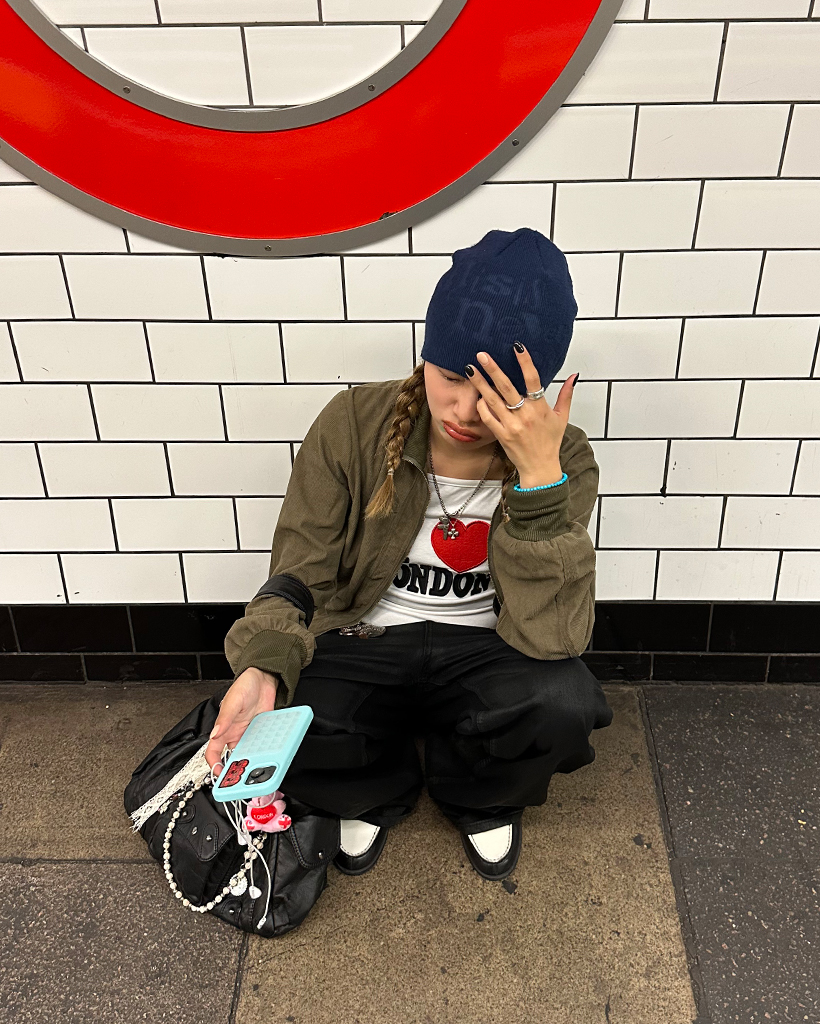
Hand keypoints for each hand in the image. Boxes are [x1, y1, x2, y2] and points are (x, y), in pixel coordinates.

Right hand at [205, 667, 278, 772]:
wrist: (264, 677)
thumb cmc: (244, 685)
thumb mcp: (234, 701)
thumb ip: (225, 718)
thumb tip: (215, 733)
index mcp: (223, 729)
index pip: (213, 752)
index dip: (214, 765)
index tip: (219, 775)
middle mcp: (235, 734)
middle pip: (232, 757)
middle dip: (235, 770)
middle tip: (241, 780)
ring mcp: (249, 734)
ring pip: (247, 754)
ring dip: (251, 762)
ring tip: (257, 770)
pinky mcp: (261, 732)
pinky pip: (261, 746)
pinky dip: (265, 752)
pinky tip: (269, 756)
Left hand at [465, 345, 577, 481]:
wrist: (540, 468)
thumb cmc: (550, 442)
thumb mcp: (562, 418)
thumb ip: (566, 395)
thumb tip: (573, 376)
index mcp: (540, 408)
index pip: (533, 380)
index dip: (525, 362)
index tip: (517, 346)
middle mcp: (525, 415)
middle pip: (507, 387)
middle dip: (493, 369)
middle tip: (482, 355)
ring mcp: (512, 425)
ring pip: (493, 400)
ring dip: (480, 384)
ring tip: (470, 369)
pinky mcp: (501, 435)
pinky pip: (487, 417)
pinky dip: (482, 406)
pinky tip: (477, 395)